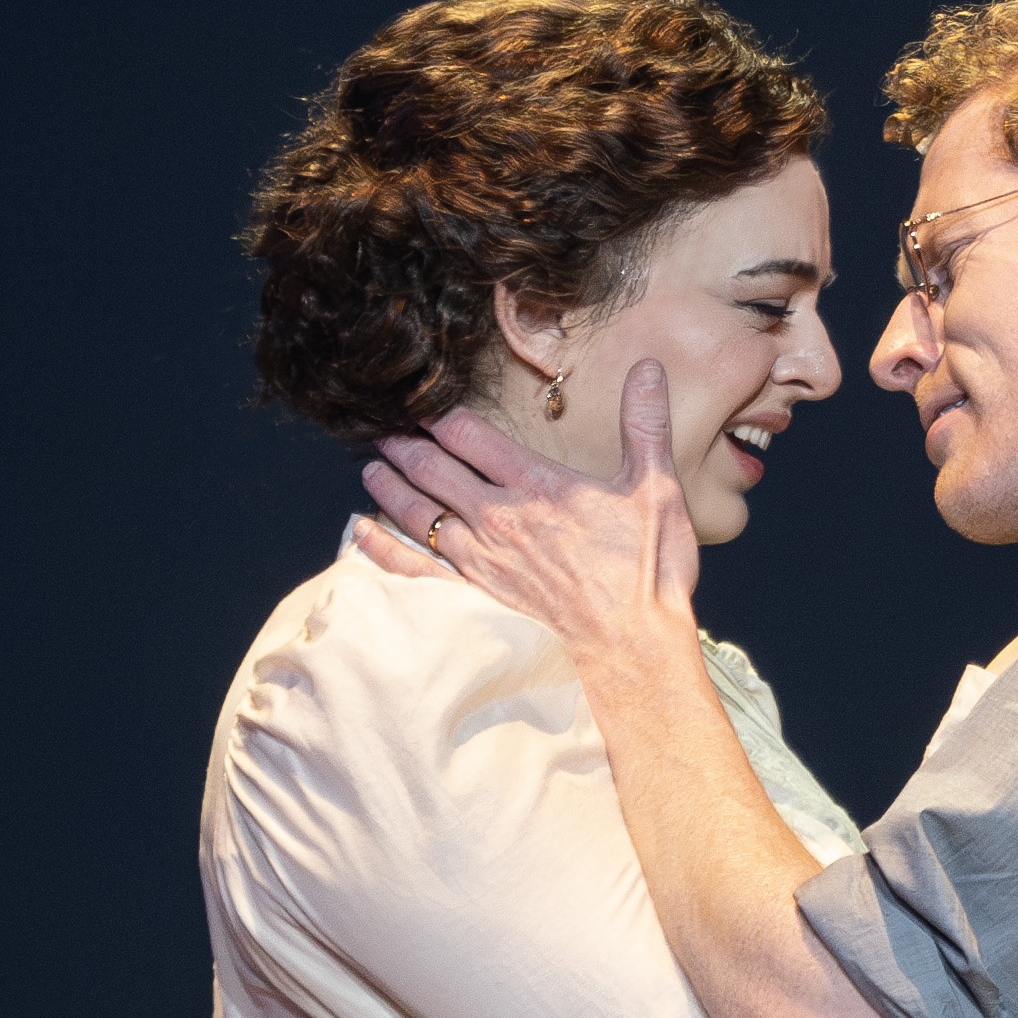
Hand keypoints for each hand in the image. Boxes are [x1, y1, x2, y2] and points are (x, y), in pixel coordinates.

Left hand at [364, 367, 699, 670]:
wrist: (632, 649)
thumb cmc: (646, 574)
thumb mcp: (656, 490)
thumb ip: (645, 425)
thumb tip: (648, 368)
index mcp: (538, 485)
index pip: (471, 436)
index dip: (441, 415)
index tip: (422, 402)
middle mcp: (499, 518)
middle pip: (434, 469)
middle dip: (405, 444)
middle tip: (384, 428)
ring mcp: (481, 560)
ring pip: (419, 513)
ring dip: (391, 486)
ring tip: (373, 466)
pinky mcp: (474, 598)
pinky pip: (415, 569)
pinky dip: (383, 549)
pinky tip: (361, 534)